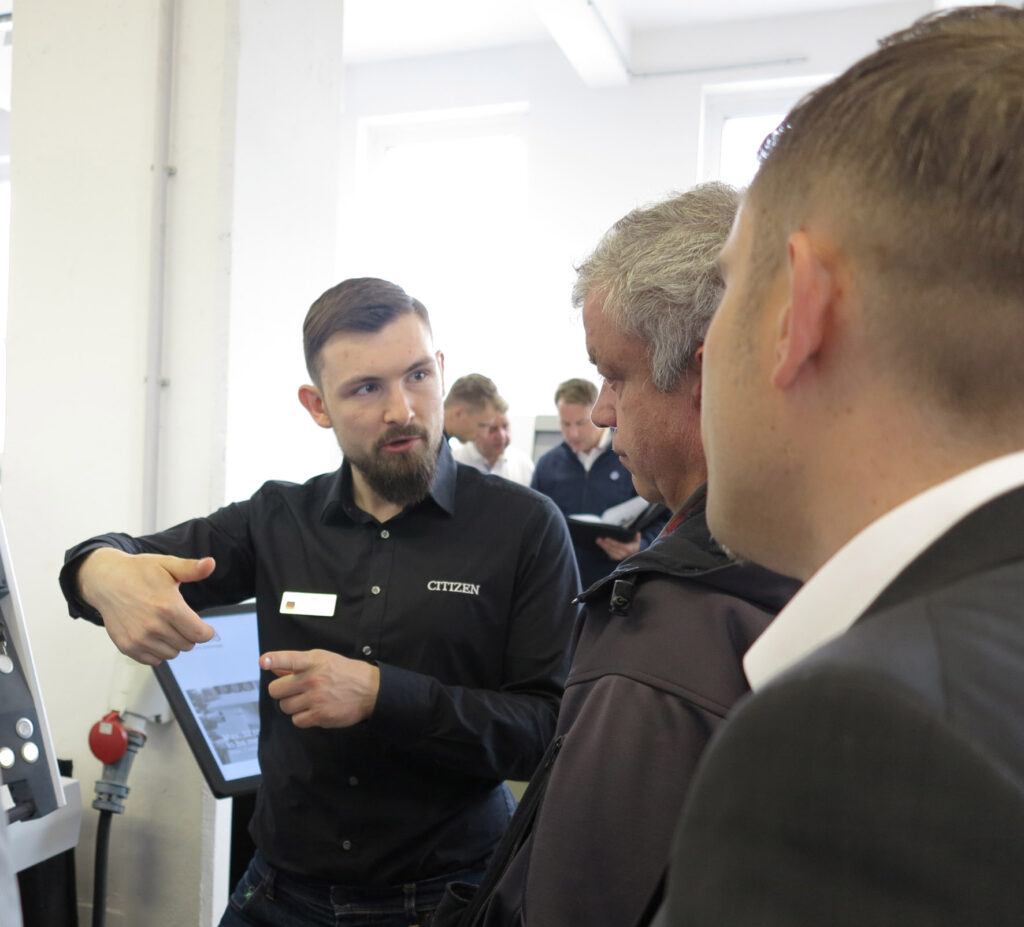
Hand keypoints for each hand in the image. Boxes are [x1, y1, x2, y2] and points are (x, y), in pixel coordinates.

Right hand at [77, 548, 216, 665]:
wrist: (106, 581)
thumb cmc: (138, 571)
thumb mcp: (167, 564)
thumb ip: (191, 568)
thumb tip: (210, 564)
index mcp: (168, 607)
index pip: (200, 634)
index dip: (207, 632)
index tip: (205, 628)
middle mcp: (153, 626)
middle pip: (188, 645)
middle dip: (189, 634)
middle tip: (180, 620)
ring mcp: (139, 639)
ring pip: (172, 654)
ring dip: (174, 643)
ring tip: (166, 626)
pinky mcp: (127, 646)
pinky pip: (153, 660)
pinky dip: (158, 651)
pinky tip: (154, 635)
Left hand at [262, 649, 380, 728]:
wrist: (371, 690)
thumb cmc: (346, 673)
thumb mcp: (324, 659)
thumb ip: (297, 665)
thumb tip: (274, 668)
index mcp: (313, 661)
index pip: (289, 659)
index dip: (275, 660)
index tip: (264, 661)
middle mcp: (313, 679)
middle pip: (276, 690)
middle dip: (282, 691)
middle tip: (294, 691)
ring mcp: (316, 698)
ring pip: (285, 707)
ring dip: (293, 705)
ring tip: (308, 700)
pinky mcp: (320, 715)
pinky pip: (297, 721)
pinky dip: (302, 718)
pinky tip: (314, 710)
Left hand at [595, 531, 641, 561]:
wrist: (636, 557)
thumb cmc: (636, 547)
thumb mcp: (637, 543)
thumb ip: (637, 538)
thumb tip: (638, 533)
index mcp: (629, 549)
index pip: (619, 545)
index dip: (612, 542)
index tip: (606, 538)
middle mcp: (624, 554)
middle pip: (612, 549)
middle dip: (605, 544)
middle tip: (598, 539)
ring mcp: (619, 557)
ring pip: (610, 552)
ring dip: (603, 546)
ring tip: (598, 541)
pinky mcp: (616, 558)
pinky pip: (609, 554)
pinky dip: (605, 549)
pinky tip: (601, 545)